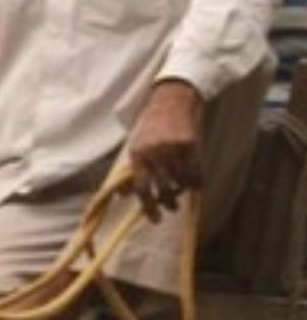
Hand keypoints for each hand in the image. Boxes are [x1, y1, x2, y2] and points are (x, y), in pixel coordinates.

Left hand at [127, 80, 202, 221]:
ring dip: (182, 191)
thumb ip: (131, 171)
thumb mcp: (136, 146)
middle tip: (171, 208)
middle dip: (168, 202)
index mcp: (138, 155)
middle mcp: (155, 153)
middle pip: (163, 188)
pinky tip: (194, 184)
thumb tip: (124, 195)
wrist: (171, 101)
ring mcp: (174, 148)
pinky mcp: (190, 144)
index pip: (142, 188)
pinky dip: (196, 181)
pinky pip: (195, 171)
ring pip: (181, 181)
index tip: (155, 219)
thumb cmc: (152, 128)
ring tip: (180, 192)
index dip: (148, 207)